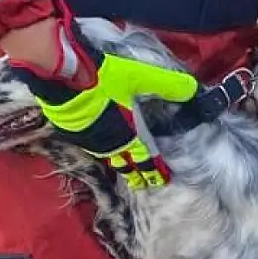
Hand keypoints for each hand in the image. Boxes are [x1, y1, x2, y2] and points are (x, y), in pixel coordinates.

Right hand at [7, 9, 198, 188]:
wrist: (62, 75)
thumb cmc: (103, 77)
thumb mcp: (141, 77)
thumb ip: (168, 84)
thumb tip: (194, 90)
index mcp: (129, 131)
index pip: (146, 157)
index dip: (154, 169)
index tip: (161, 179)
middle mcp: (110, 140)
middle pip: (126, 163)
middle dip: (136, 173)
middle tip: (142, 184)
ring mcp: (90, 138)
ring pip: (108, 157)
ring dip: (118, 164)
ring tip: (124, 171)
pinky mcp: (72, 131)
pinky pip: (90, 146)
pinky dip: (100, 151)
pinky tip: (99, 148)